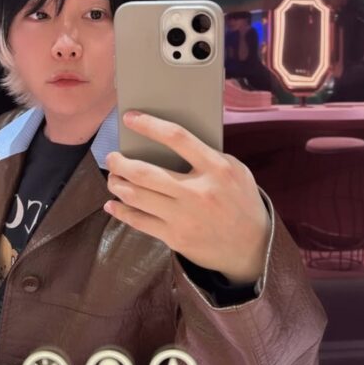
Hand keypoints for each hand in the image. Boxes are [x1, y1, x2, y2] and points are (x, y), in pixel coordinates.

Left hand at [104, 111, 270, 284]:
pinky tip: (113, 205)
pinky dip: (121, 211)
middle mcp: (198, 192)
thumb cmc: (240, 201)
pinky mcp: (176, 237)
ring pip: (136, 197)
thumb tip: (166, 138)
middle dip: (119, 162)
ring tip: (113, 178)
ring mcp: (185, 217)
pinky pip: (139, 222)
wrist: (251, 247)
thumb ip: (207, 155)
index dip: (150, 125)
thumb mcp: (235, 170)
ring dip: (117, 185)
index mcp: (216, 169)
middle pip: (145, 172)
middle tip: (112, 157)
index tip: (129, 117)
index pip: (178, 138)